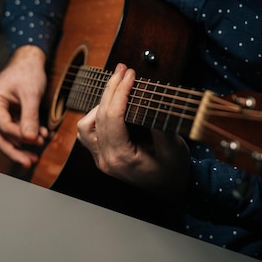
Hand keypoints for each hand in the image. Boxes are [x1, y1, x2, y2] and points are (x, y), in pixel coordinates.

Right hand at [0, 45, 48, 167]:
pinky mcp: (5, 114)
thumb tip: (31, 140)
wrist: (29, 59)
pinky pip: (12, 129)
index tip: (36, 142)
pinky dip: (25, 135)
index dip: (19, 136)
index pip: (3, 126)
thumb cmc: (28, 71)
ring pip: (5, 136)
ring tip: (37, 153)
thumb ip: (30, 117)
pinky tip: (40, 137)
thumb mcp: (31, 94)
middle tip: (30, 162)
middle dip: (15, 151)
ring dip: (22, 145)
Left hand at [77, 63, 189, 199]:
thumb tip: (147, 98)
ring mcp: (101, 159)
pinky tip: (111, 104)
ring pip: (86, 124)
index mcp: (121, 158)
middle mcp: (106, 159)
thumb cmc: (175, 172)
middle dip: (111, 88)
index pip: (112, 117)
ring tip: (117, 86)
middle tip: (123, 70)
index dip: (120, 91)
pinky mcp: (102, 155)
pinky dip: (96, 114)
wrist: (174, 191)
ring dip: (100, 102)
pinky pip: (89, 132)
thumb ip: (160, 125)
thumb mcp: (174, 149)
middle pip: (99, 116)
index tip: (130, 74)